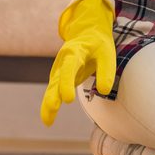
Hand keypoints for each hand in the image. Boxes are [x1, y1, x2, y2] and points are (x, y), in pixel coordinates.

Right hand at [39, 0, 115, 125]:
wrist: (88, 33)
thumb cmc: (98, 44)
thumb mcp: (107, 52)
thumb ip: (106, 70)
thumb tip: (104, 91)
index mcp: (75, 51)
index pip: (69, 67)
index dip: (66, 83)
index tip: (67, 99)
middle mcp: (63, 62)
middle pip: (56, 79)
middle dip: (53, 94)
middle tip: (53, 108)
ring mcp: (59, 70)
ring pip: (52, 88)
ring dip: (49, 103)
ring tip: (48, 121)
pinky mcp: (60, 78)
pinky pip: (53, 92)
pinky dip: (49, 104)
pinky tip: (48, 119)